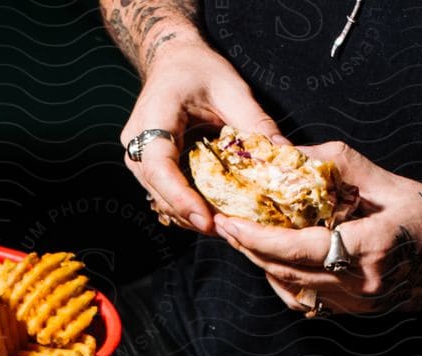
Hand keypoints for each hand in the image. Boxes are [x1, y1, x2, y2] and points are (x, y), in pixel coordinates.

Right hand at [119, 39, 280, 234]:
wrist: (173, 60)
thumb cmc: (200, 68)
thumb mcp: (232, 89)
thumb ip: (255, 123)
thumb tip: (285, 155)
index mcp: (154, 117)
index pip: (160, 166)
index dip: (180, 197)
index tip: (206, 219)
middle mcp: (136, 142)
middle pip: (159, 191)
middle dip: (191, 214)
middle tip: (226, 230)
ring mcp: (136, 158)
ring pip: (159, 199)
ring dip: (189, 215)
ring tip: (223, 225)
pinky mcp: (145, 167)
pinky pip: (163, 194)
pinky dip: (185, 206)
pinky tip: (210, 212)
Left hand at [213, 141, 421, 316]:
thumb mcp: (388, 181)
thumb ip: (336, 167)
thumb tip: (287, 153)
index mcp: (370, 248)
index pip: (297, 249)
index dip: (255, 238)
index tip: (227, 222)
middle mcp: (360, 285)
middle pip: (285, 271)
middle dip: (249, 249)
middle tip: (223, 225)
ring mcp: (356, 305)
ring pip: (290, 289)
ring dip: (262, 266)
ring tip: (242, 239)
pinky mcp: (354, 313)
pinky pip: (306, 301)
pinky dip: (283, 280)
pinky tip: (273, 260)